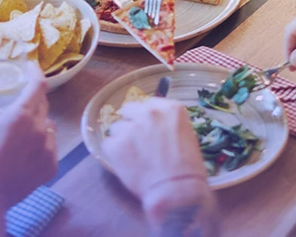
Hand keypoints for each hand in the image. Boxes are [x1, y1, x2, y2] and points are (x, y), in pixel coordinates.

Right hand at [0, 65, 57, 214]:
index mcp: (20, 115)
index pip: (38, 85)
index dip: (36, 73)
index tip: (31, 68)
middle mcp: (39, 128)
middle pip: (43, 104)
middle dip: (33, 98)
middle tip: (20, 99)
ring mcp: (48, 148)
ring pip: (48, 125)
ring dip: (38, 122)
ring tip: (23, 128)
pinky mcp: (51, 166)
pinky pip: (51, 146)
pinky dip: (42, 144)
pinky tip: (27, 150)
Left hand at [103, 98, 217, 233]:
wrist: (176, 191)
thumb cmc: (187, 169)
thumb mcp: (186, 136)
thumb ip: (168, 125)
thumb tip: (155, 127)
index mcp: (170, 108)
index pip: (149, 104)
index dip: (146, 117)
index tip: (147, 128)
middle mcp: (149, 112)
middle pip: (129, 110)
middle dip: (131, 123)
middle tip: (136, 141)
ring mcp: (131, 127)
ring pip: (117, 128)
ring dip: (122, 139)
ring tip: (132, 157)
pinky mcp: (116, 144)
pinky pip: (109, 144)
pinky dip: (115, 154)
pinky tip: (126, 165)